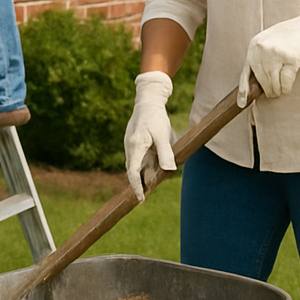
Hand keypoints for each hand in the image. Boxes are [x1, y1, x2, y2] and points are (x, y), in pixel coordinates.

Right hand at [124, 71, 175, 201]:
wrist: (148, 101)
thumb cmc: (156, 117)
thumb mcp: (163, 135)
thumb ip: (165, 153)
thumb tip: (168, 170)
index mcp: (135, 146)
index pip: (132, 172)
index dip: (136, 187)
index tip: (141, 198)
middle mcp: (130, 147)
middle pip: (133, 170)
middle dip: (140, 183)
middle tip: (146, 196)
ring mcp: (131, 145)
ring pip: (137, 165)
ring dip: (144, 174)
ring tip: (153, 183)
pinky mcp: (135, 142)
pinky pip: (140, 158)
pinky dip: (145, 166)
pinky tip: (155, 167)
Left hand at [239, 7, 299, 104]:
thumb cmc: (290, 39)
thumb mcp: (269, 44)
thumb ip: (261, 60)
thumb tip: (254, 86)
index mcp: (254, 45)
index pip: (246, 72)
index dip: (244, 89)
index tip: (242, 103)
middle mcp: (262, 48)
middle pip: (261, 80)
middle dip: (268, 90)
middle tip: (274, 93)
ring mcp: (276, 52)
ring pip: (272, 82)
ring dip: (278, 90)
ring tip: (282, 89)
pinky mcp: (291, 58)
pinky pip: (285, 82)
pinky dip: (287, 88)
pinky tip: (288, 86)